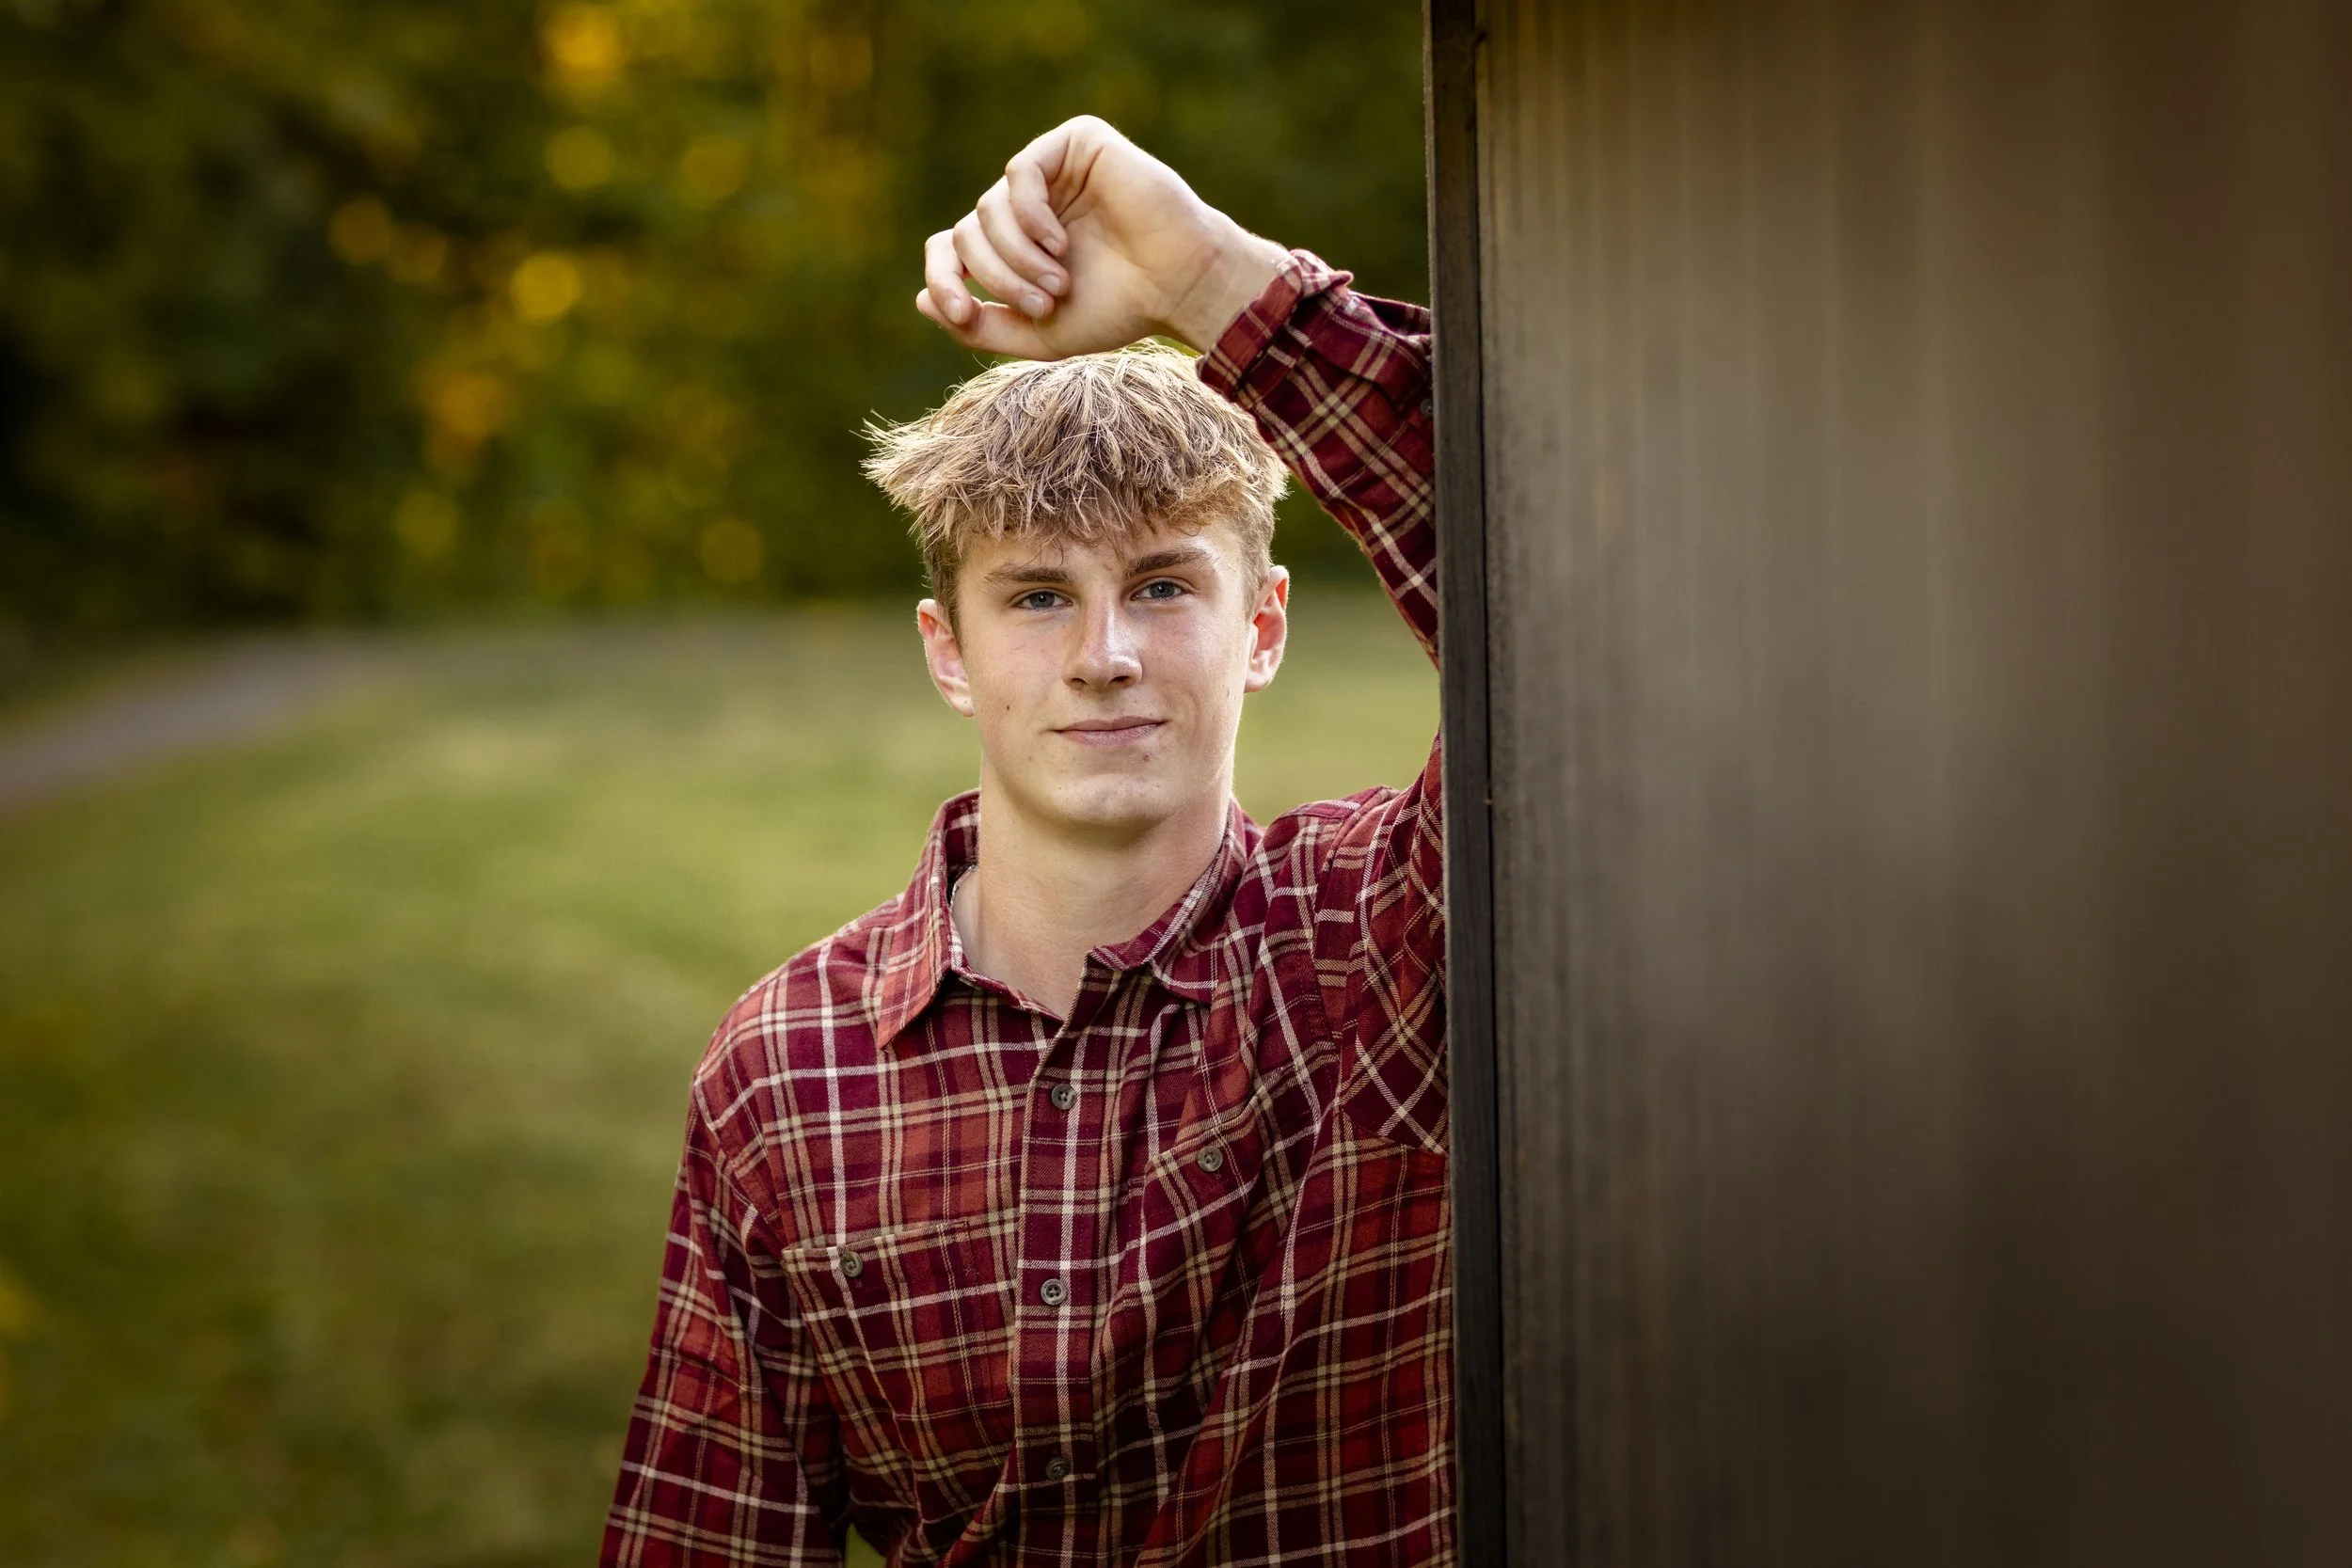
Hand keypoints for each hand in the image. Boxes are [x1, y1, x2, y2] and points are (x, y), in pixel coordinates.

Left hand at [919, 116, 1287, 359]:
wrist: (1180, 285)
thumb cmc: (1119, 310)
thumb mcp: (1039, 333)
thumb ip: (982, 325)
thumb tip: (922, 301)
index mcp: (1015, 245)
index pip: (950, 250)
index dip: (944, 280)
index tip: (963, 314)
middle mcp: (1026, 206)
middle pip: (967, 232)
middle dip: (996, 276)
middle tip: (1042, 302)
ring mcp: (1050, 173)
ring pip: (987, 207)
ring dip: (1016, 256)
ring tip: (1059, 282)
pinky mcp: (1075, 144)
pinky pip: (1019, 172)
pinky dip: (1030, 215)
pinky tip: (1060, 242)